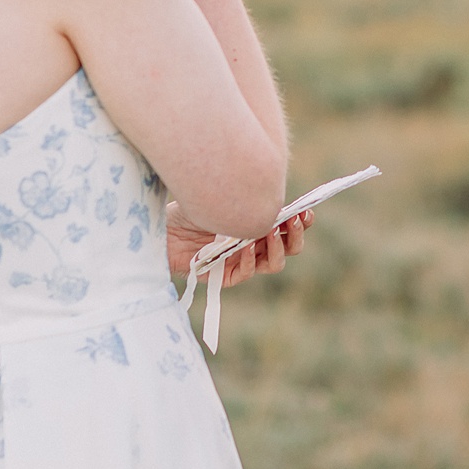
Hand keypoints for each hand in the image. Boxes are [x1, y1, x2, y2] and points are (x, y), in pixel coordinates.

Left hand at [165, 199, 312, 287]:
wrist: (162, 226)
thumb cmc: (191, 206)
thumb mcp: (224, 196)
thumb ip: (250, 198)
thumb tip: (276, 193)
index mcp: (259, 223)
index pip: (291, 226)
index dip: (303, 220)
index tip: (306, 211)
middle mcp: (256, 243)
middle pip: (291, 247)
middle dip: (296, 235)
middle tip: (293, 221)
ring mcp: (242, 260)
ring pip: (274, 263)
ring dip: (276, 248)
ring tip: (269, 231)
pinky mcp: (225, 275)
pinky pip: (246, 272)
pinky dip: (249, 259)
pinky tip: (244, 245)